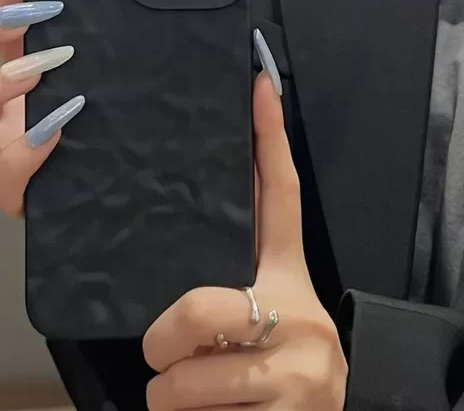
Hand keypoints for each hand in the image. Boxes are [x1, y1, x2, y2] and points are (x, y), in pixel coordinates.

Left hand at [143, 72, 347, 409]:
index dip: (268, 140)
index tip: (259, 84)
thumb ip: (225, 288)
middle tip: (167, 353)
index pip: (280, 198)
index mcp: (290, 279)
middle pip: (197, 309)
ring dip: (171, 393)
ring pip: (179, 380)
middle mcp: (299, 315)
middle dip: (163, 341)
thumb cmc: (279, 365)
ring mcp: (297, 370)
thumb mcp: (262, 320)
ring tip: (200, 392)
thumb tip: (175, 285)